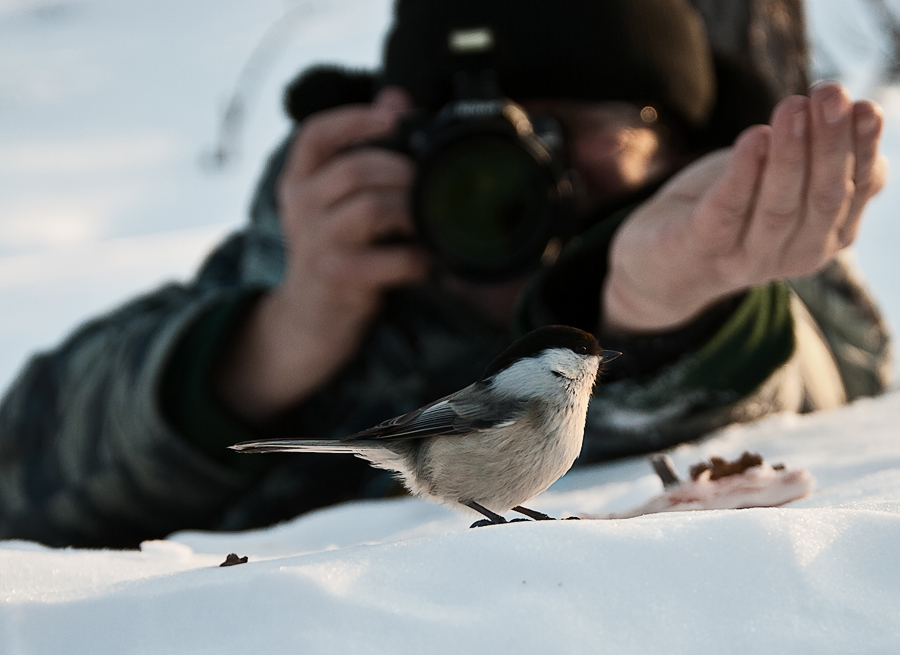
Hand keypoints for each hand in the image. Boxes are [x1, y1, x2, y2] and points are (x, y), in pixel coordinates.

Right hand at [218, 87, 428, 421]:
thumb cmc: (335, 252)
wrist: (307, 320)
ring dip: (412, 211)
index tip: (393, 116)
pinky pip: (389, 260)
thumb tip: (396, 97)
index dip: (355, 119)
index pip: (315, 135)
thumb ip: (360, 150)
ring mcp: (316, 245)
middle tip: (430, 182)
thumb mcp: (334, 201)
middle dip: (403, 171)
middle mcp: (300, 209)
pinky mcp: (338, 279)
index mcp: (298, 182)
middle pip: (355, 170)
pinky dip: (417, 258)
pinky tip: (425, 261)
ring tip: (428, 221)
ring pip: (371, 209)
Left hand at [602, 82, 887, 334]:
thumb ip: (820, 163)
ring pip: (778, 207)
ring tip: (793, 105)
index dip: (862, 150)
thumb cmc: (730, 210)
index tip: (866, 107)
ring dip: (789, 154)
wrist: (658, 265)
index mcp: (824, 237)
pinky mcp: (701, 249)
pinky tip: (753, 137)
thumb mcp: (779, 184)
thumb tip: (863, 116)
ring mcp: (746, 258)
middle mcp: (792, 254)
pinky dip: (742, 175)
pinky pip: (726, 211)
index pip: (853, 192)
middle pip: (822, 198)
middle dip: (831, 144)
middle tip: (832, 93)